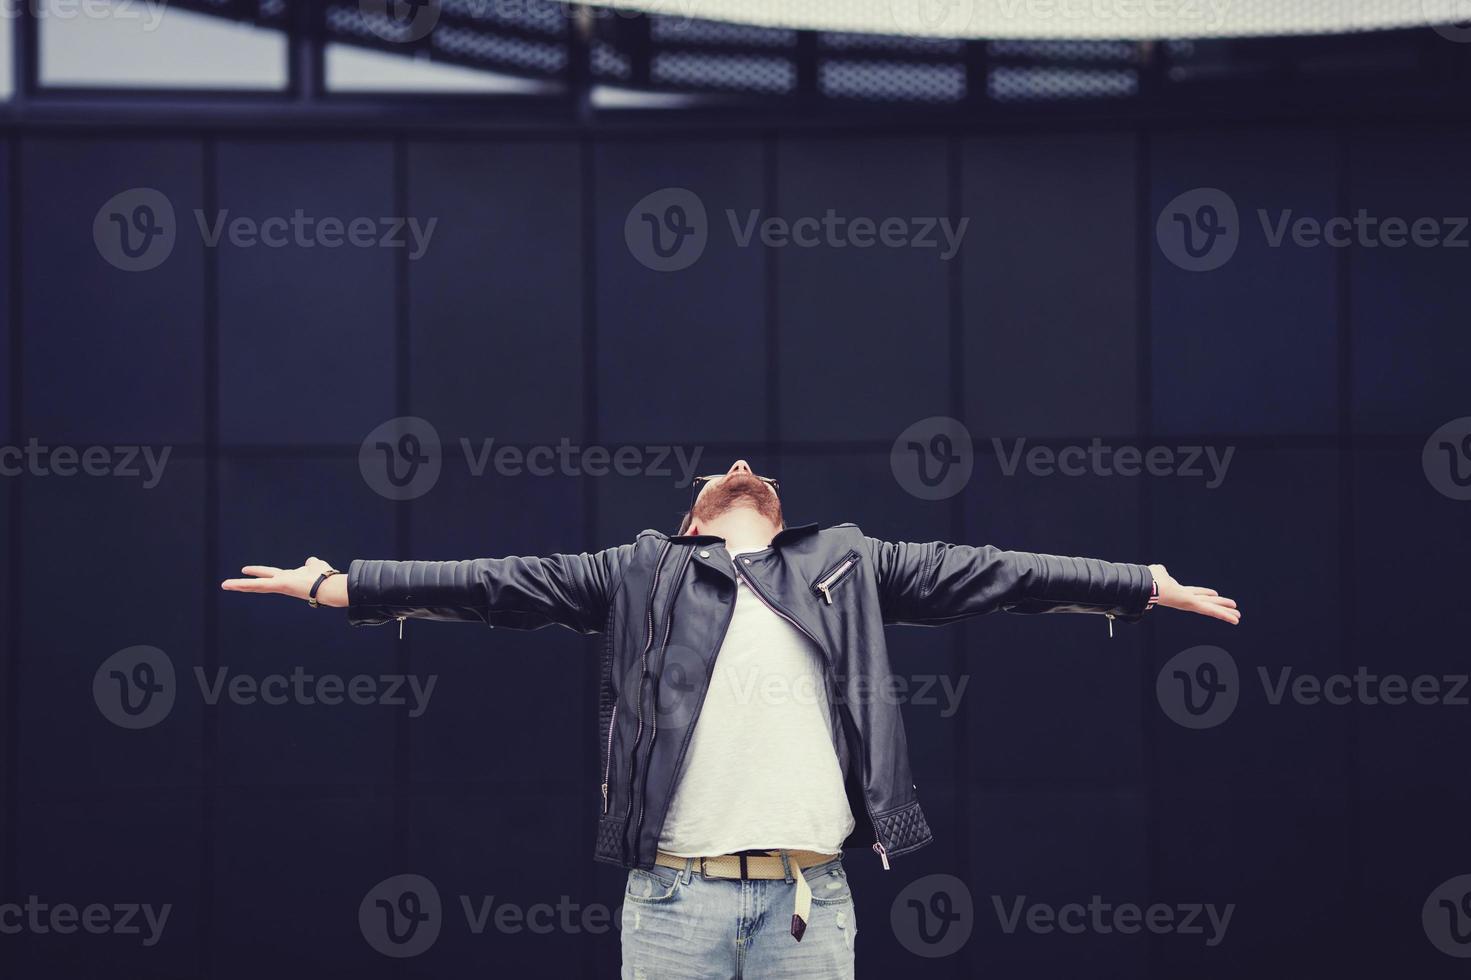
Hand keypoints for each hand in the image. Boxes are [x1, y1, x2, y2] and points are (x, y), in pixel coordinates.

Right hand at [221, 557, 347, 607]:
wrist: (329, 586)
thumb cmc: (325, 577)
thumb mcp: (316, 566)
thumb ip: (312, 564)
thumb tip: (310, 561)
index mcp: (290, 578)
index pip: (273, 576)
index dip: (262, 574)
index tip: (251, 571)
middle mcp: (282, 583)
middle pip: (261, 583)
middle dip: (247, 582)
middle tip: (231, 583)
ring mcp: (279, 585)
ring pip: (257, 586)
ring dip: (240, 585)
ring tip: (225, 585)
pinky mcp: (278, 585)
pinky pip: (258, 585)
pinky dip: (243, 584)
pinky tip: (229, 585)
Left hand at [1148, 563, 1239, 625]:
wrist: (1148, 585)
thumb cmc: (1150, 579)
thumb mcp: (1159, 573)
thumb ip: (1161, 572)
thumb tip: (1160, 570)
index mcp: (1179, 592)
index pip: (1196, 593)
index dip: (1206, 593)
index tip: (1214, 593)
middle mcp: (1186, 599)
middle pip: (1207, 602)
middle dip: (1220, 605)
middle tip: (1232, 608)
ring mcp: (1190, 603)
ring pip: (1212, 609)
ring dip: (1225, 612)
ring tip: (1238, 617)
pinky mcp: (1193, 605)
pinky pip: (1211, 611)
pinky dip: (1224, 615)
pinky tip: (1235, 619)